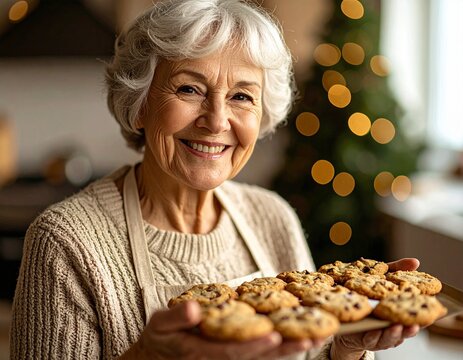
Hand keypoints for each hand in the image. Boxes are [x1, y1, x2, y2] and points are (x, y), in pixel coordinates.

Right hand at [123, 301, 321, 359]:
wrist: (157, 359)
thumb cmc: (160, 339)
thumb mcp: (159, 324)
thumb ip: (177, 317)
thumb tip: (194, 310)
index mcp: (203, 353)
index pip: (232, 352)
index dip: (253, 346)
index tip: (274, 337)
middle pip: (256, 359)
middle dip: (285, 350)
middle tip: (311, 339)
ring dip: (289, 349)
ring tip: (315, 338)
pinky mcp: (233, 357)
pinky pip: (259, 356)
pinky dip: (281, 348)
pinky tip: (298, 338)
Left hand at [330, 257, 420, 359]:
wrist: (342, 304)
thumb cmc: (367, 291)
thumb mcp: (380, 277)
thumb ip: (397, 270)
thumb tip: (415, 262)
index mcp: (398, 313)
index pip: (415, 317)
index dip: (425, 317)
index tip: (432, 314)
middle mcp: (391, 326)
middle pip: (404, 331)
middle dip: (409, 329)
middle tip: (413, 324)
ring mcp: (378, 334)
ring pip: (388, 338)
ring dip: (392, 334)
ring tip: (394, 327)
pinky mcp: (363, 337)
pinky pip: (369, 339)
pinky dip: (372, 335)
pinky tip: (373, 330)